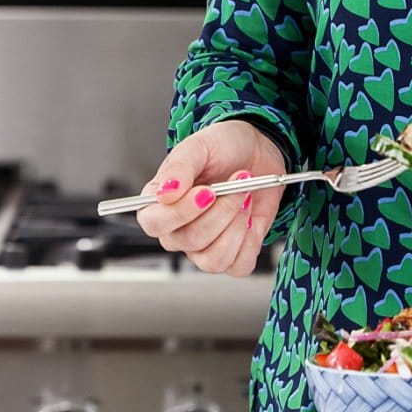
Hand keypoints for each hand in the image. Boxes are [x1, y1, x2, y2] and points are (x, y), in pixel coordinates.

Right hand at [136, 118, 287, 277]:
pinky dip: (250, 242)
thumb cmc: (223, 146)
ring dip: (236, 226)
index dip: (180, 213)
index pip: (154, 224)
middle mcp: (179, 229)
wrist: (258, 150)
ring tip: (245, 197)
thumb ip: (179, 167)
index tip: (207, 192)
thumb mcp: (199, 145)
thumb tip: (165, 193)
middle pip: (189, 240)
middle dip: (221, 211)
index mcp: (160, 203)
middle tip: (238, 183)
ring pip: (213, 260)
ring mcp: (204, 246)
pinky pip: (238, 266)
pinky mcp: (232, 253)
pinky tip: (250, 218)